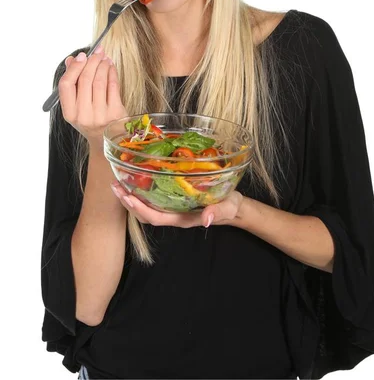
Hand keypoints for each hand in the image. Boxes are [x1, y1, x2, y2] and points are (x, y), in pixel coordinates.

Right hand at [58, 45, 127, 149]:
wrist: (106, 141)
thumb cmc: (90, 119)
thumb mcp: (77, 106)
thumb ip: (73, 84)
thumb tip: (72, 60)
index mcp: (70, 114)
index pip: (66, 85)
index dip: (74, 68)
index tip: (81, 56)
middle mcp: (84, 115)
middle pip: (85, 80)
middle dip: (92, 62)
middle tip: (97, 52)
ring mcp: (100, 115)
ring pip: (100, 81)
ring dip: (102, 65)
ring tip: (104, 58)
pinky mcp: (116, 113)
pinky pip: (113, 86)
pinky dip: (112, 73)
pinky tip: (111, 67)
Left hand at [110, 181, 243, 227]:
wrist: (233, 206)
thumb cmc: (229, 206)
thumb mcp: (227, 207)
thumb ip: (218, 212)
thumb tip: (207, 219)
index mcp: (182, 218)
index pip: (156, 218)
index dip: (141, 210)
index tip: (128, 198)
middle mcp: (174, 215)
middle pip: (145, 214)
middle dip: (129, 202)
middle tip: (115, 186)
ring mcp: (173, 208)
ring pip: (146, 207)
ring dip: (131, 197)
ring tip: (119, 183)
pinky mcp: (174, 199)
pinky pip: (153, 198)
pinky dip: (141, 190)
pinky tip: (136, 178)